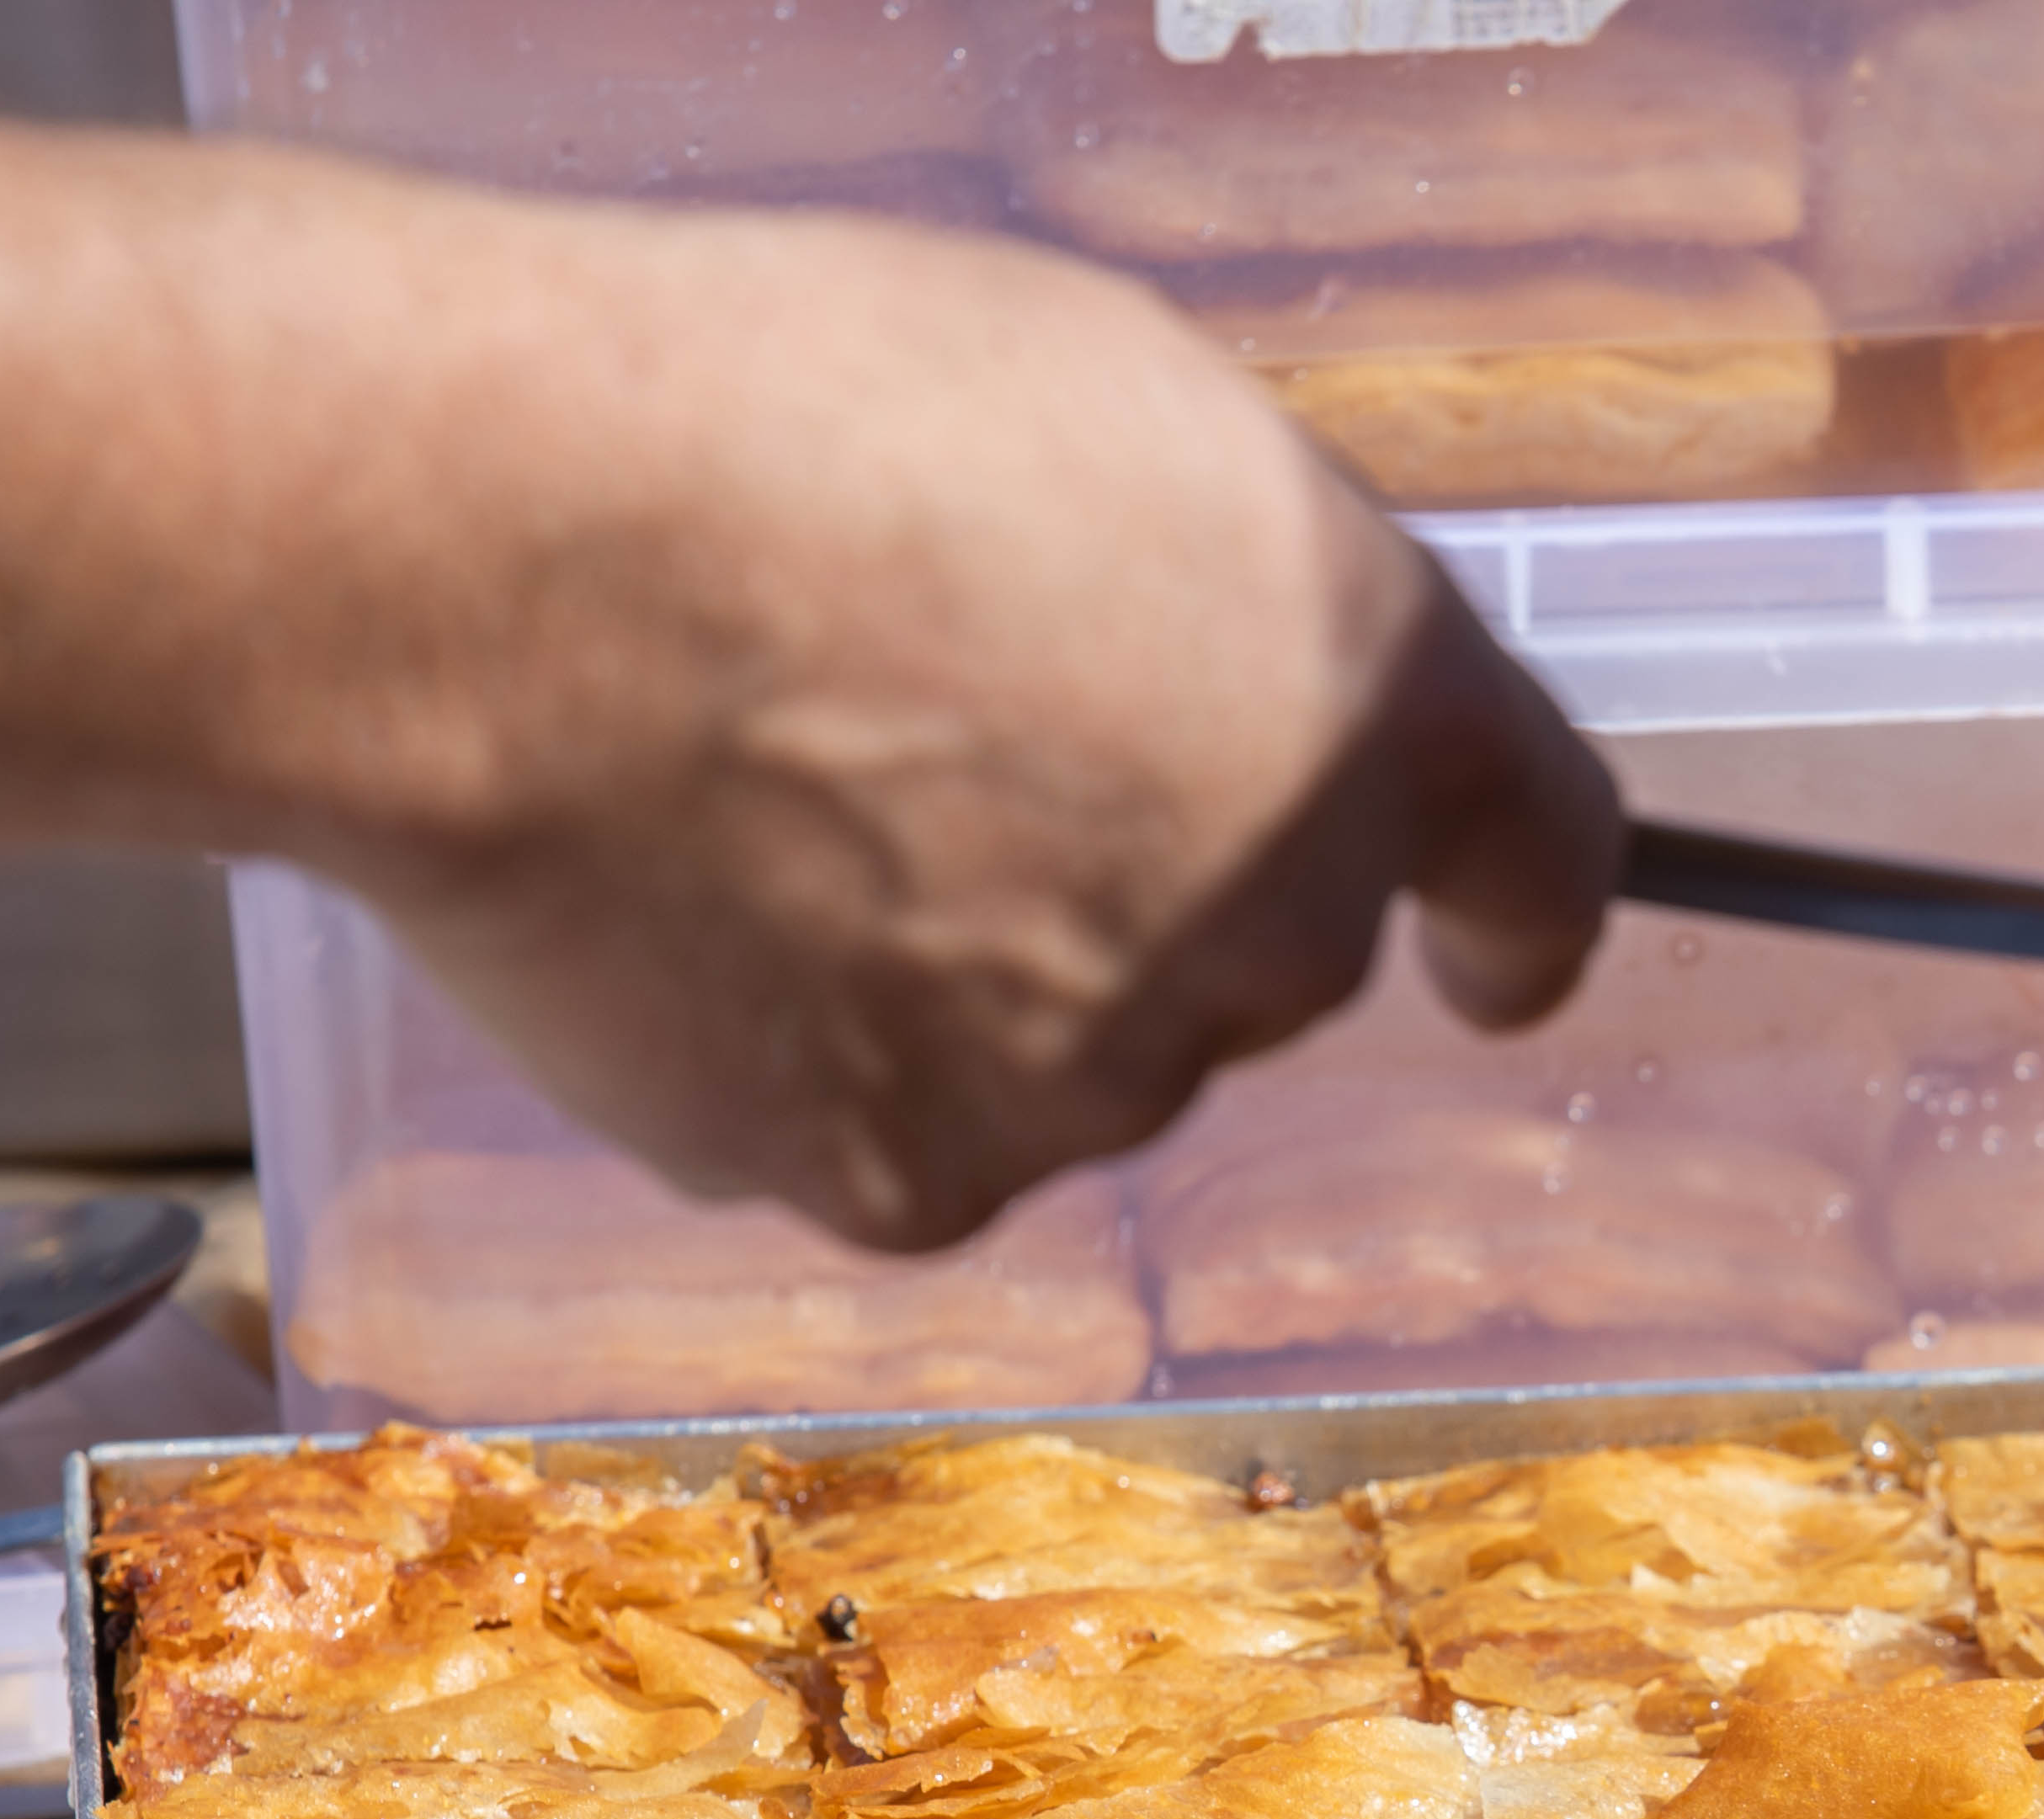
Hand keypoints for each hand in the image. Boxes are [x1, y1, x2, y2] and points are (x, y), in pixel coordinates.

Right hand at [286, 199, 1615, 1250]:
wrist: (502, 558)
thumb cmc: (780, 416)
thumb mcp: (1105, 412)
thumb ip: (1229, 603)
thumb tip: (1221, 700)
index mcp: (1370, 705)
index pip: (1541, 855)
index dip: (1516, 912)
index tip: (1493, 961)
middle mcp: (1274, 926)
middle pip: (1256, 951)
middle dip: (1143, 879)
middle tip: (941, 741)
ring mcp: (1088, 1082)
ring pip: (1060, 1047)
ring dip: (958, 956)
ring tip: (767, 788)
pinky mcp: (904, 1182)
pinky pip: (885, 1126)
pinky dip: (809, 1045)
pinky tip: (693, 905)